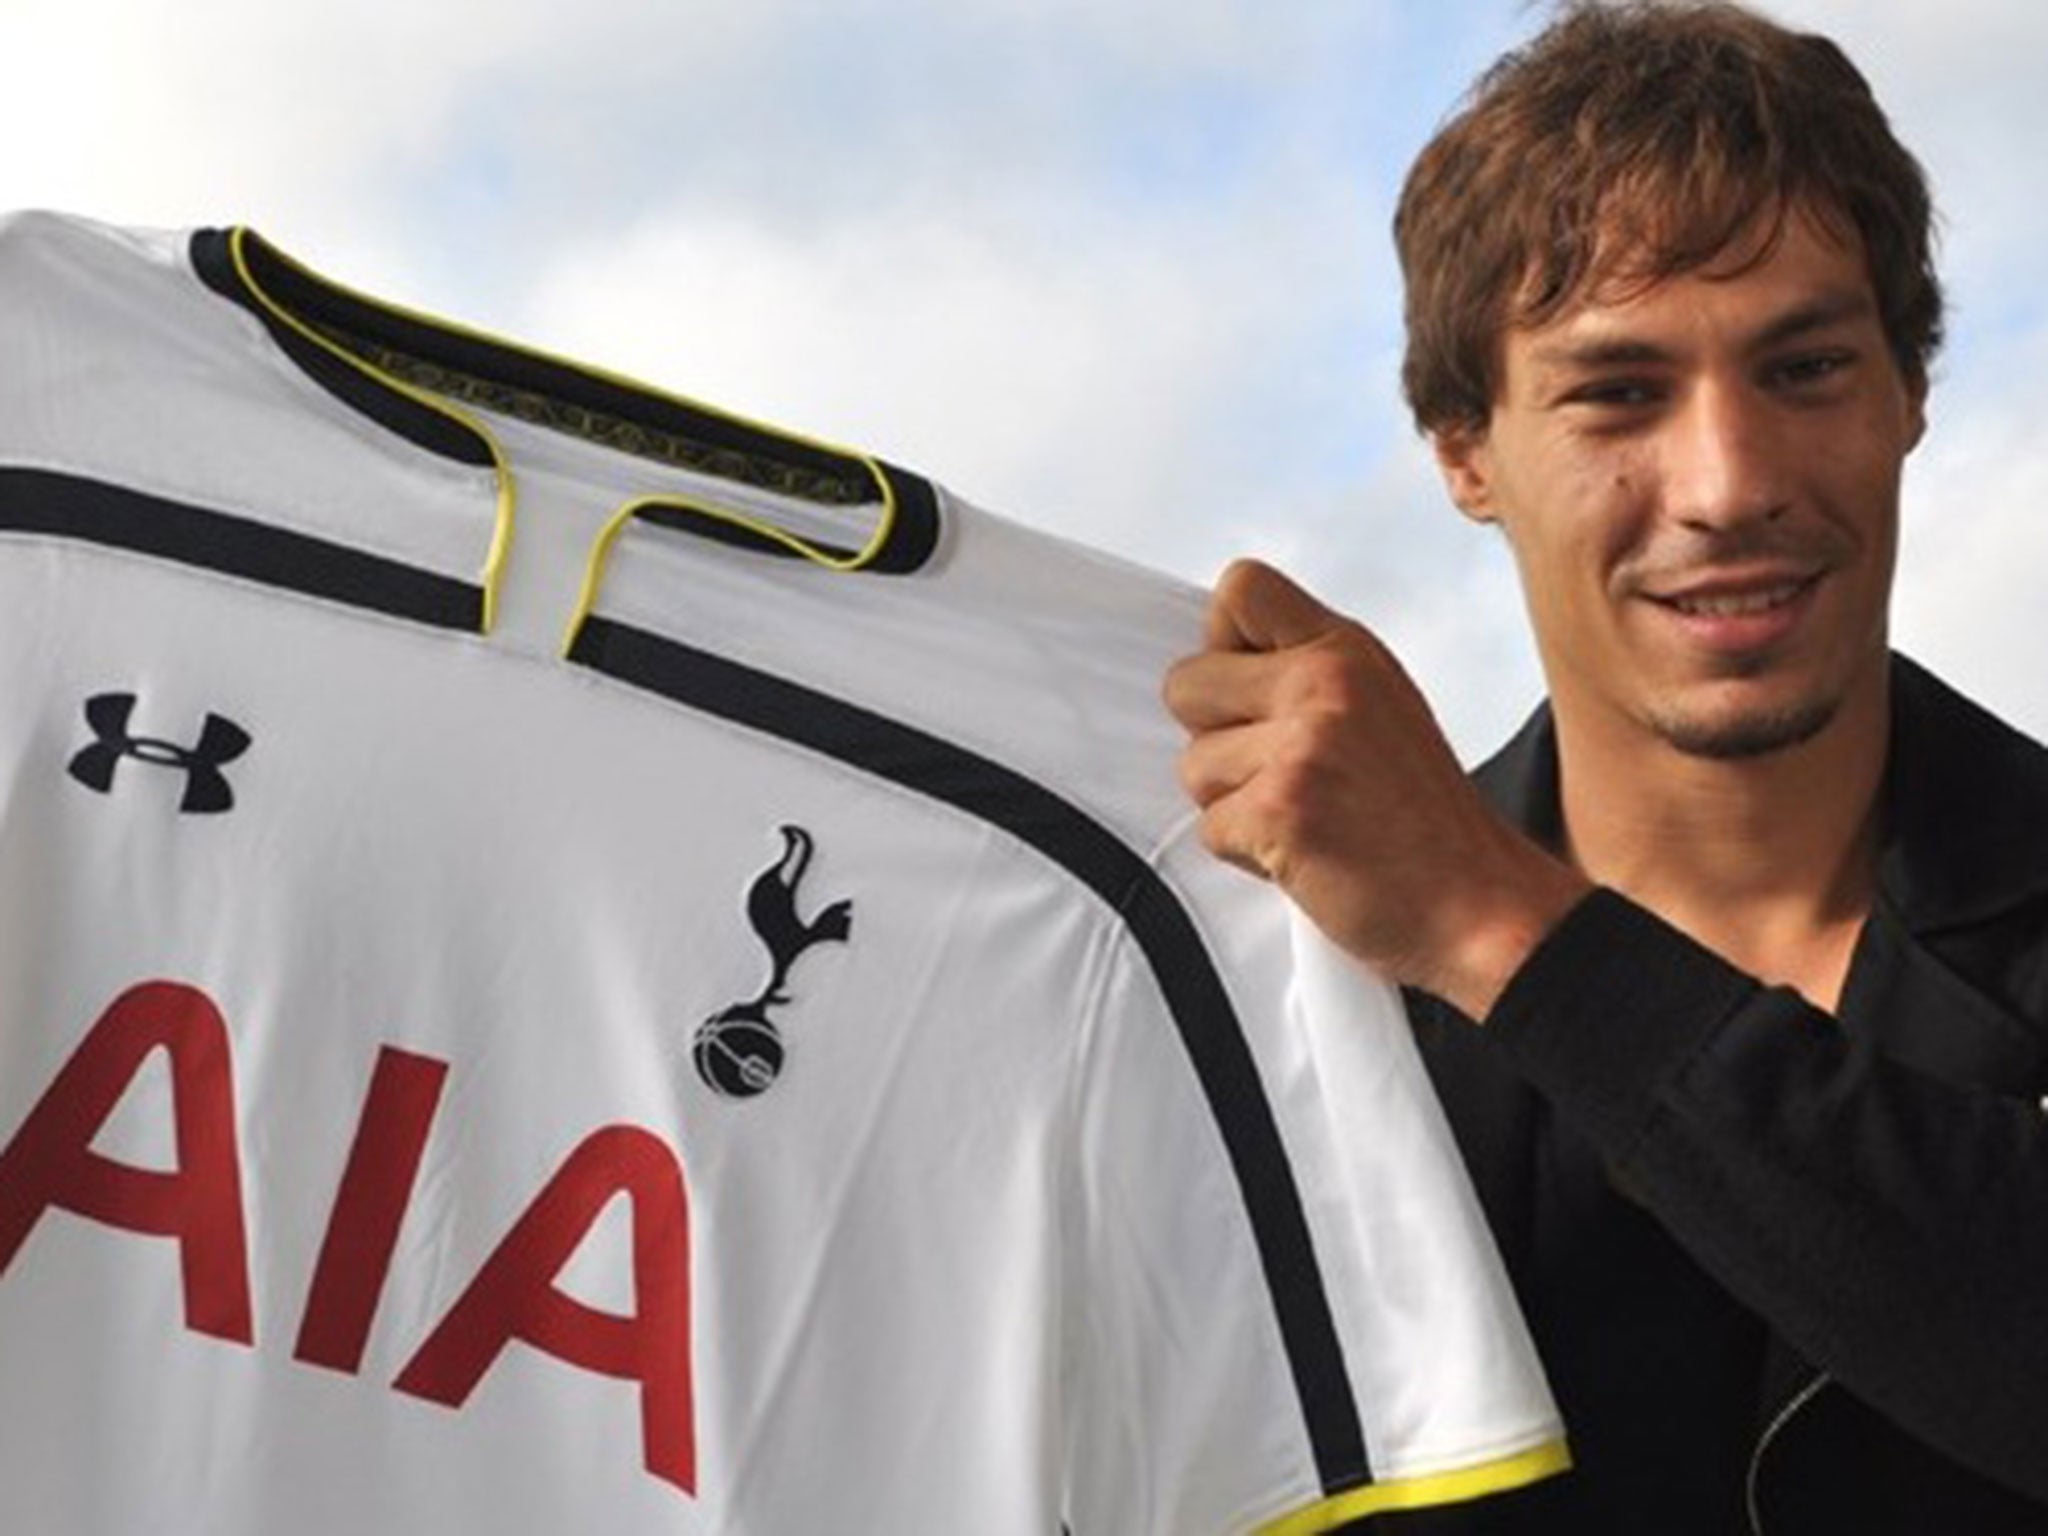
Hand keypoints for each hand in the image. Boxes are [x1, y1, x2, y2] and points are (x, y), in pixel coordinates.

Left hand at [1162, 559, 1589, 1018]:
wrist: (1482, 905)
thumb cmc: (1429, 823)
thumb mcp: (1383, 707)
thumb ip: (1310, 673)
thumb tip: (1226, 664)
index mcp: (1346, 651)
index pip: (1239, 590)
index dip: (1224, 643)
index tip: (1251, 691)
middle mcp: (1323, 684)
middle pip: (1186, 683)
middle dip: (1216, 739)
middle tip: (1279, 773)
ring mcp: (1301, 746)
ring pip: (1193, 765)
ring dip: (1233, 804)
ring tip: (1304, 818)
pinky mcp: (1280, 810)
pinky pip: (1209, 828)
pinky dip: (1246, 854)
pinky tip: (1305, 854)